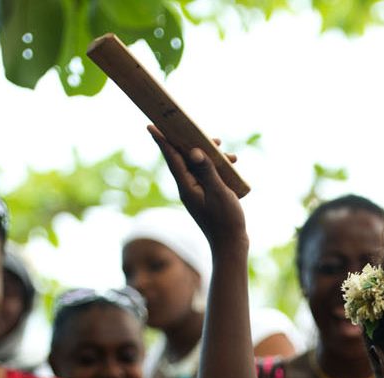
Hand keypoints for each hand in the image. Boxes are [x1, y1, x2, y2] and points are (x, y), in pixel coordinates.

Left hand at [148, 126, 249, 255]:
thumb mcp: (219, 193)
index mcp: (187, 187)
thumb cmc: (226, 221)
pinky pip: (208, 176)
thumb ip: (207, 170)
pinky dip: (217, 168)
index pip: (172, 158)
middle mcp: (189, 188)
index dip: (162, 140)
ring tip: (225, 151)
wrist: (231, 246)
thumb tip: (194, 151)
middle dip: (191, 142)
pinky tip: (232, 166)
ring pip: (199, 167)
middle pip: (184, 159)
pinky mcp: (207, 197)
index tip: (151, 125)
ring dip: (210, 156)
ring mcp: (197, 193)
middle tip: (197, 129)